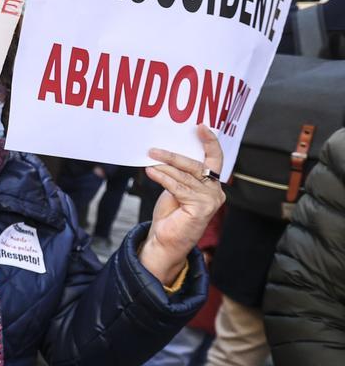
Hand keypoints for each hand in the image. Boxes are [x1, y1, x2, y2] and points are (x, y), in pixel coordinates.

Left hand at [140, 125, 225, 285]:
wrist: (165, 240)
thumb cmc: (170, 214)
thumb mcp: (176, 189)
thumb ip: (179, 174)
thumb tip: (165, 154)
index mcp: (212, 184)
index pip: (215, 158)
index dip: (210, 141)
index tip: (200, 125)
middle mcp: (215, 191)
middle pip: (195, 165)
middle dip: (173, 155)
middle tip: (154, 149)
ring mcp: (211, 200)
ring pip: (184, 176)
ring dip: (164, 167)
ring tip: (149, 161)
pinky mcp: (202, 208)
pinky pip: (178, 187)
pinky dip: (163, 178)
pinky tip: (151, 172)